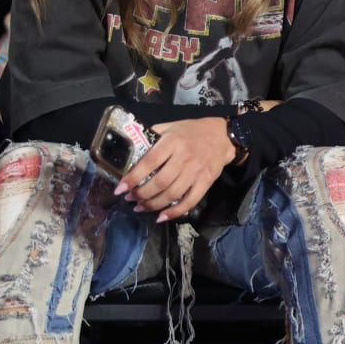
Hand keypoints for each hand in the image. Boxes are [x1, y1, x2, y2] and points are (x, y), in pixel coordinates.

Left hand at [118, 118, 235, 222]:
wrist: (223, 137)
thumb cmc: (192, 131)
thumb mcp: (171, 126)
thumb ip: (153, 136)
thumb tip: (132, 148)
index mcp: (172, 142)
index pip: (149, 162)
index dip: (133, 177)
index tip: (120, 188)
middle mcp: (184, 158)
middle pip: (160, 182)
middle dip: (141, 194)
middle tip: (130, 198)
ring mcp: (196, 172)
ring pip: (172, 194)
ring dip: (153, 204)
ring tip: (141, 207)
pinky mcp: (206, 182)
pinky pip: (190, 201)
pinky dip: (175, 212)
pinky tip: (161, 217)